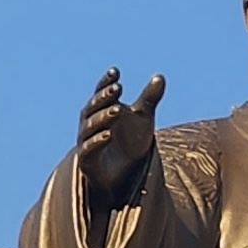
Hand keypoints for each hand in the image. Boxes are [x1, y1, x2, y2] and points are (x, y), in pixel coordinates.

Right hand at [76, 67, 163, 206]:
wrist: (124, 176)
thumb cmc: (130, 143)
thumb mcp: (143, 118)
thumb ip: (149, 98)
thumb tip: (160, 77)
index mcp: (102, 111)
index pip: (101, 93)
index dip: (106, 82)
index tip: (115, 72)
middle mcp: (91, 125)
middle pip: (93, 107)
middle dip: (104, 97)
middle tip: (118, 88)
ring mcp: (87, 142)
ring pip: (89, 127)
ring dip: (102, 117)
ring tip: (118, 110)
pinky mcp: (87, 161)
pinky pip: (88, 149)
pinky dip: (97, 141)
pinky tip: (109, 135)